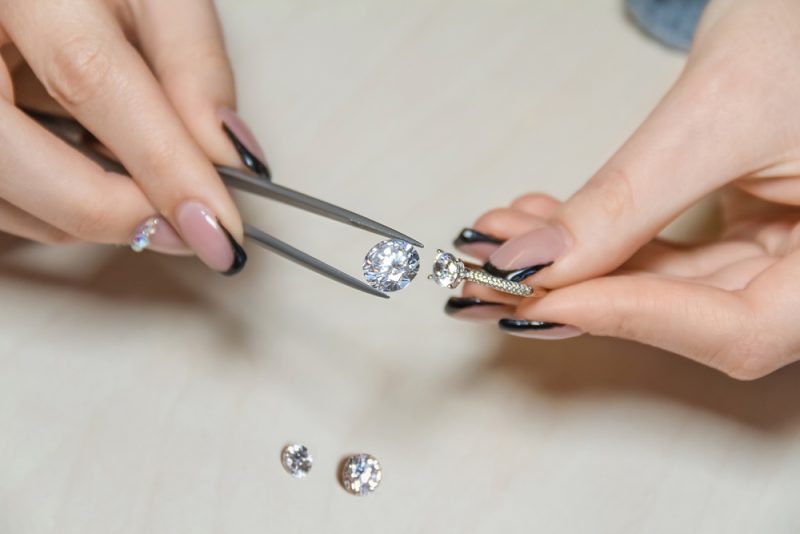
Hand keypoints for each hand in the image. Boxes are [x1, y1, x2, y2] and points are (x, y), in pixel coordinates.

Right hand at [0, 0, 262, 272]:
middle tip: (187, 232)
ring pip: (1, 196)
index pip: (89, 78)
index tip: (218, 224)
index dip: (160, 163)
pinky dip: (54, 209)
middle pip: (12, 156)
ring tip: (150, 197)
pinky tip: (100, 183)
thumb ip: (194, 66)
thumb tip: (229, 158)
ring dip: (85, 218)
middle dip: (110, 211)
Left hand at [449, 0, 799, 378]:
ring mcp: (784, 255)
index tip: (541, 295)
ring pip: (665, 286)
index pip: (739, 328)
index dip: (633, 317)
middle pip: (690, 316)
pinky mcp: (748, 234)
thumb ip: (626, 200)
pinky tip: (543, 219)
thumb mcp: (713, 114)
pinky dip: (602, 240)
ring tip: (503, 237)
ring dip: (577, 264)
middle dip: (580, 290)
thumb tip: (534, 262)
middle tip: (490, 275)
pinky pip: (666, 255)